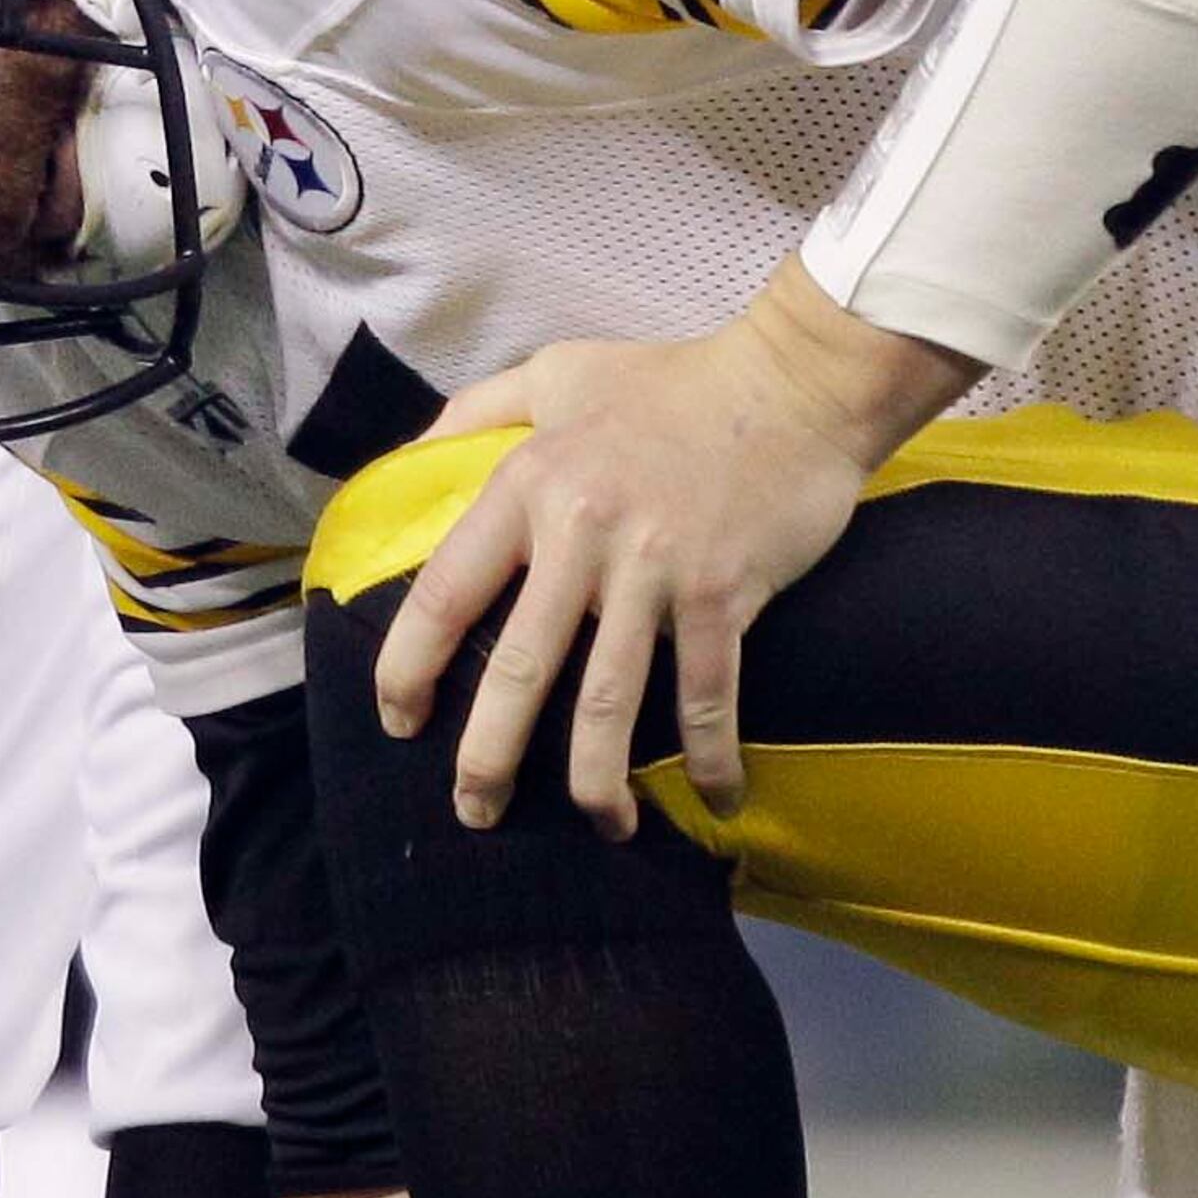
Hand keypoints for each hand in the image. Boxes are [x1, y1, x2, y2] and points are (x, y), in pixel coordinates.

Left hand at [373, 271, 966, 834]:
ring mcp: (655, 569)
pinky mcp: (724, 594)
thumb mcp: (558, 371)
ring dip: (594, 780)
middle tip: (474, 810)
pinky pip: (708, 695)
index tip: (400, 720)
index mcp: (529, 484)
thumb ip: (478, 409)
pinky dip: (711, 755)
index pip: (447, 592)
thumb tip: (413, 456)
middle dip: (488, 757)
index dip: (409, 666)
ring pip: (607, 701)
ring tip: (597, 826)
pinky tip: (718, 799)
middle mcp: (582, 532)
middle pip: (520, 669)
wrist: (797, 380)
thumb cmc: (673, 379)